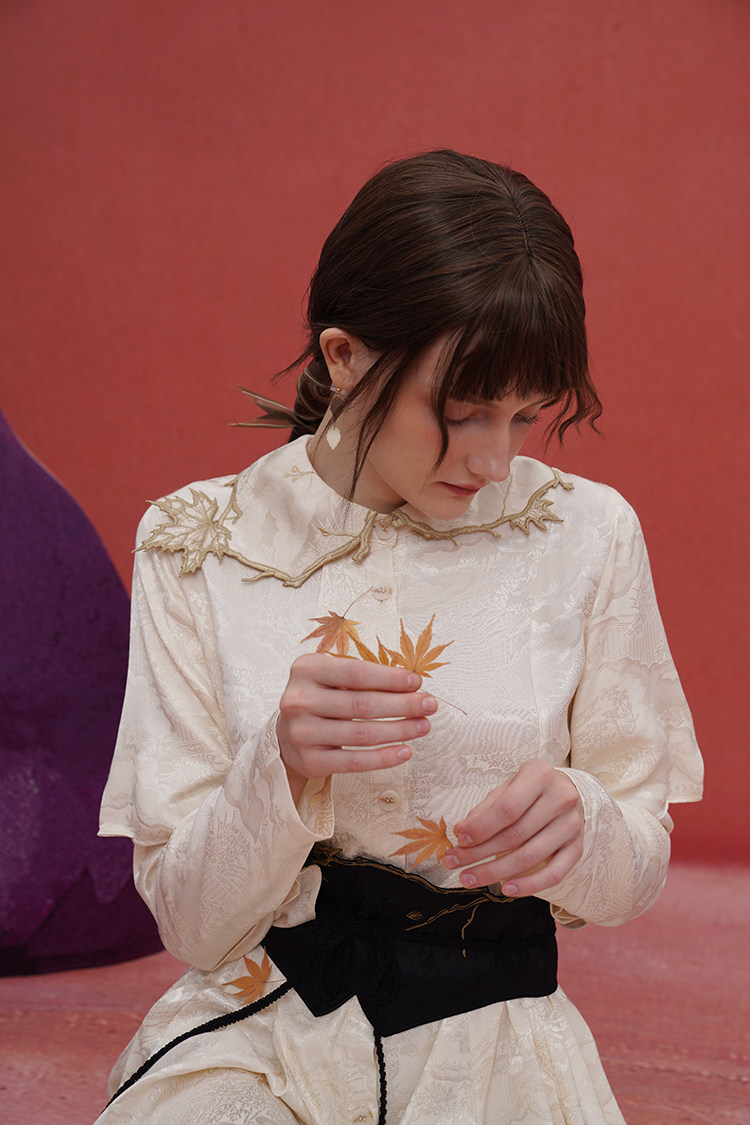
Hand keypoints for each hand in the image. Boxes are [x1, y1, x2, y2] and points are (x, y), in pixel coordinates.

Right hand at [277, 653, 435, 799]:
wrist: (288, 734)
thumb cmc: (320, 698)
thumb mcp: (331, 677)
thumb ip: (363, 676)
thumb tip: (411, 685)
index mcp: (306, 670)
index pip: (357, 672)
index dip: (390, 678)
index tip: (417, 682)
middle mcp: (299, 700)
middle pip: (362, 704)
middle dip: (403, 705)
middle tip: (430, 705)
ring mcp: (302, 733)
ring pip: (362, 733)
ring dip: (400, 730)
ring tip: (423, 726)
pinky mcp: (310, 761)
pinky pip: (355, 761)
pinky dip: (384, 757)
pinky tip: (405, 751)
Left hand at [442, 760, 583, 896]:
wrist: (569, 792)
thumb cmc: (530, 790)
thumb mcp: (507, 788)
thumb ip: (485, 809)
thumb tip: (461, 832)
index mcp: (540, 775)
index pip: (508, 808)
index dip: (481, 827)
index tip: (459, 839)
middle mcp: (560, 798)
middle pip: (515, 835)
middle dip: (479, 853)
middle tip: (453, 863)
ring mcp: (572, 825)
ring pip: (530, 857)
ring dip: (495, 872)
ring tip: (469, 878)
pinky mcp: (577, 848)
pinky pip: (554, 874)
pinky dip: (529, 885)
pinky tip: (506, 888)